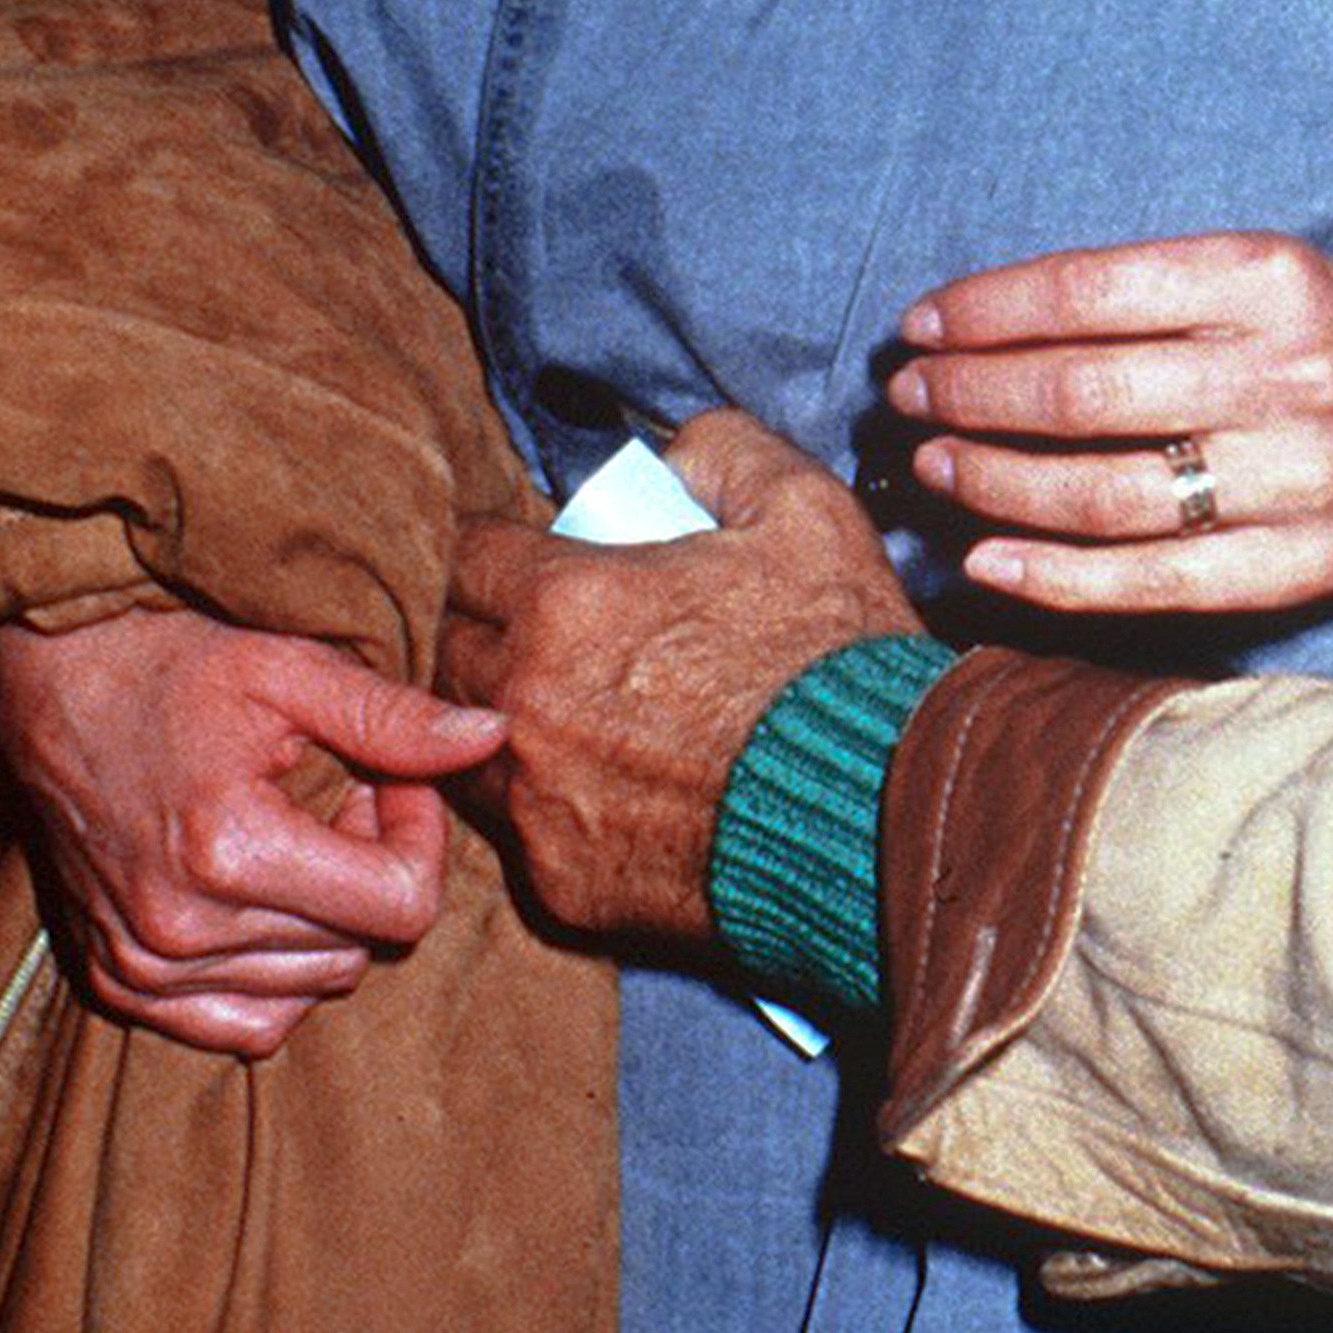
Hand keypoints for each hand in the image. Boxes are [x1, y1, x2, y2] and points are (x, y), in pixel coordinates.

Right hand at [0, 606, 504, 1056]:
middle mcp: (181, 929)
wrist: (50, 682)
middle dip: (369, 870)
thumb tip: (491, 737)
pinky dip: (273, 977)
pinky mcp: (119, 982)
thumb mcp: (288, 669)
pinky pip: (243, 1025)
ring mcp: (143, 966)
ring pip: (313, 986)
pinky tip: (259, 903)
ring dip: (322, 918)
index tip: (392, 783)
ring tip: (288, 835)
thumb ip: (393, 718)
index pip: (401, 906)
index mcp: (229, 853)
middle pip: (360, 947)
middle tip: (335, 798)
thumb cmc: (171, 662)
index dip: (420, 839)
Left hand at [438, 409, 917, 947]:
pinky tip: (604, 790)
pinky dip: (546, 806)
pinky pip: (518, 831)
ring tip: (569, 713)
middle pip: (452, 651)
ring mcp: (534, 801)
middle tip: (548, 634)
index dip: (502, 550)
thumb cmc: (838, 658)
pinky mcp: (561, 883)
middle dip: (491, 632)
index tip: (533, 561)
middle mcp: (524, 703)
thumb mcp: (803, 510)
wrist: (881, 808)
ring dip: (501, 721)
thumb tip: (671, 452)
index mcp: (562, 602)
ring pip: (464, 747)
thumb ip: (720, 449)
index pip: (467, 556)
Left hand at [887, 234, 1332, 618]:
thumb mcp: (1269, 276)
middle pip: (1083, 397)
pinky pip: (1150, 581)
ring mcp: (1297, 479)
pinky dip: (1052, 578)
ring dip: (995, 483)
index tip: (920, 326)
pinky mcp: (1301, 565)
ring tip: (937, 465)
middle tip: (909, 398)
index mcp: (1269, 278)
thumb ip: (1147, 298)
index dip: (984, 313)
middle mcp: (1286, 375)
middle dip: (970, 397)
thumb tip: (979, 328)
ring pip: (1104, 496)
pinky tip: (986, 560)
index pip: (1088, 294)